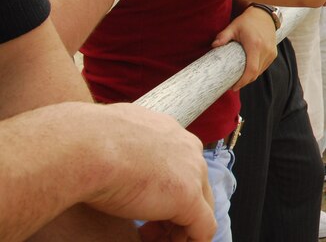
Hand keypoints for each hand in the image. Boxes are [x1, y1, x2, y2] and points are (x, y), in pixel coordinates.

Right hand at [80, 103, 215, 241]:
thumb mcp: (105, 141)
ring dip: (180, 230)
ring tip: (153, 241)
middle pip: (196, 187)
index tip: (143, 209)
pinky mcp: (188, 197)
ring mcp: (192, 172)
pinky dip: (192, 241)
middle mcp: (187, 148)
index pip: (181, 167)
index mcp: (168, 133)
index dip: (164, 193)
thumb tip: (102, 160)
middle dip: (177, 213)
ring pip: (202, 209)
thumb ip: (117, 151)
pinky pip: (203, 228)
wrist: (84, 145)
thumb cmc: (83, 143)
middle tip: (148, 231)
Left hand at [212, 7, 278, 90]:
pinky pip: (264, 67)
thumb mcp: (234, 26)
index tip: (233, 87)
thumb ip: (223, 36)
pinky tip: (247, 71)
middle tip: (232, 85)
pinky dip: (256, 71)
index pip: (251, 70)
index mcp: (255, 45)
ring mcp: (271, 52)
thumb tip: (213, 46)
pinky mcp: (273, 53)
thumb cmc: (247, 21)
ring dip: (250, 77)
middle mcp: (265, 50)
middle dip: (244, 82)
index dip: (243, 81)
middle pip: (255, 74)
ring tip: (238, 78)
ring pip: (260, 71)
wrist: (265, 15)